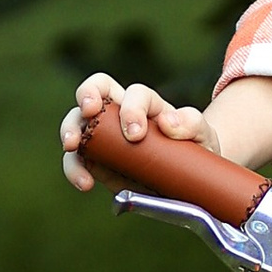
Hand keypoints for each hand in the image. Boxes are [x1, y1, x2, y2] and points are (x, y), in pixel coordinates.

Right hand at [60, 71, 221, 192]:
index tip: (137, 135)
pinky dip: (74, 169)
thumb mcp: (202, 134)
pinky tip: (85, 183)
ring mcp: (104, 135)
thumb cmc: (194, 148)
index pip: (135, 93)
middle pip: (95, 88)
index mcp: (147, 104)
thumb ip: (191, 122)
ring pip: (76, 121)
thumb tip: (168, 123)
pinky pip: (76, 159)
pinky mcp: (95, 160)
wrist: (187, 178)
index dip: (132, 108)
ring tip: (72, 146)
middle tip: (89, 111)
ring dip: (69, 129)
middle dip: (87, 94)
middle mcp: (120, 113)